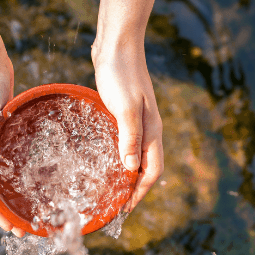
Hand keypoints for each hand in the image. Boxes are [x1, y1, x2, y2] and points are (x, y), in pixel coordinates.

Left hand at [93, 44, 163, 211]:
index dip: (140, 192)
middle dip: (134, 189)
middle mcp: (148, 129)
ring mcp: (137, 121)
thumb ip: (129, 137)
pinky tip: (102, 160)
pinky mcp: (124, 113)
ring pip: (135, 156)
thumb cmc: (120, 74)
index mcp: (151, 131)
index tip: (125, 209)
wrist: (117, 44)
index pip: (152, 171)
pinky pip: (124, 142)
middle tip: (115, 205)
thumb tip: (130, 170)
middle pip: (146, 167)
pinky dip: (117, 157)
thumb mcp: (124, 107)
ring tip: (109, 190)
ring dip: (126, 174)